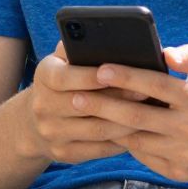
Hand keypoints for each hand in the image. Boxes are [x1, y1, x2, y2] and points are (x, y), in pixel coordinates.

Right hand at [28, 44, 137, 163]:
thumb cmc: (66, 80)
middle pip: (85, 104)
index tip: (121, 72)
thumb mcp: (65, 60)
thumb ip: (82, 46)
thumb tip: (107, 35)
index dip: (92, 76)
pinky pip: (99, 149)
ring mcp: (51, 133)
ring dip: (127, 122)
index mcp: (44, 76)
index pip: (66, 77)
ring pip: (97, 129)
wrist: (36, 121)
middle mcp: (43, 106)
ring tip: (151, 112)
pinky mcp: (64, 153)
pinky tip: (141, 131)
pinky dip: (122, 141)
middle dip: (119, 98)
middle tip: (148, 92)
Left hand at [73, 45, 187, 183]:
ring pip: (135, 138)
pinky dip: (125, 142)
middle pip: (137, 116)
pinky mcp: (177, 172)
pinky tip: (109, 130)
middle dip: (103, 105)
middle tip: (75, 97)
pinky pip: (142, 155)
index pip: (156, 85)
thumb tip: (166, 53)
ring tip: (85, 113)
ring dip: (108, 126)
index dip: (126, 76)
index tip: (100, 69)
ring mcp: (183, 154)